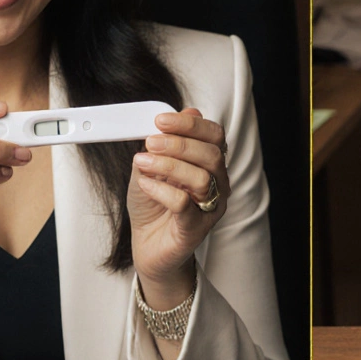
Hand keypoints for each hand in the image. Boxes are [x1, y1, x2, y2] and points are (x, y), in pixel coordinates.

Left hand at [128, 107, 228, 307]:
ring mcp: (209, 207)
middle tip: (151, 142)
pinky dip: (161, 190)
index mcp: (210, 165)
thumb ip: (163, 143)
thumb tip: (180, 113)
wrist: (147, 246)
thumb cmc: (153, 206)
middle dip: (179, 143)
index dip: (190, 124)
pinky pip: (184, 203)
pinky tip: (145, 185)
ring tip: (143, 163)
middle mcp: (217, 184)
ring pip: (201, 178)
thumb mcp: (150, 167)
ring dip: (168, 165)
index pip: (214, 136)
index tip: (161, 121)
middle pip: (211, 154)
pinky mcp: (195, 228)